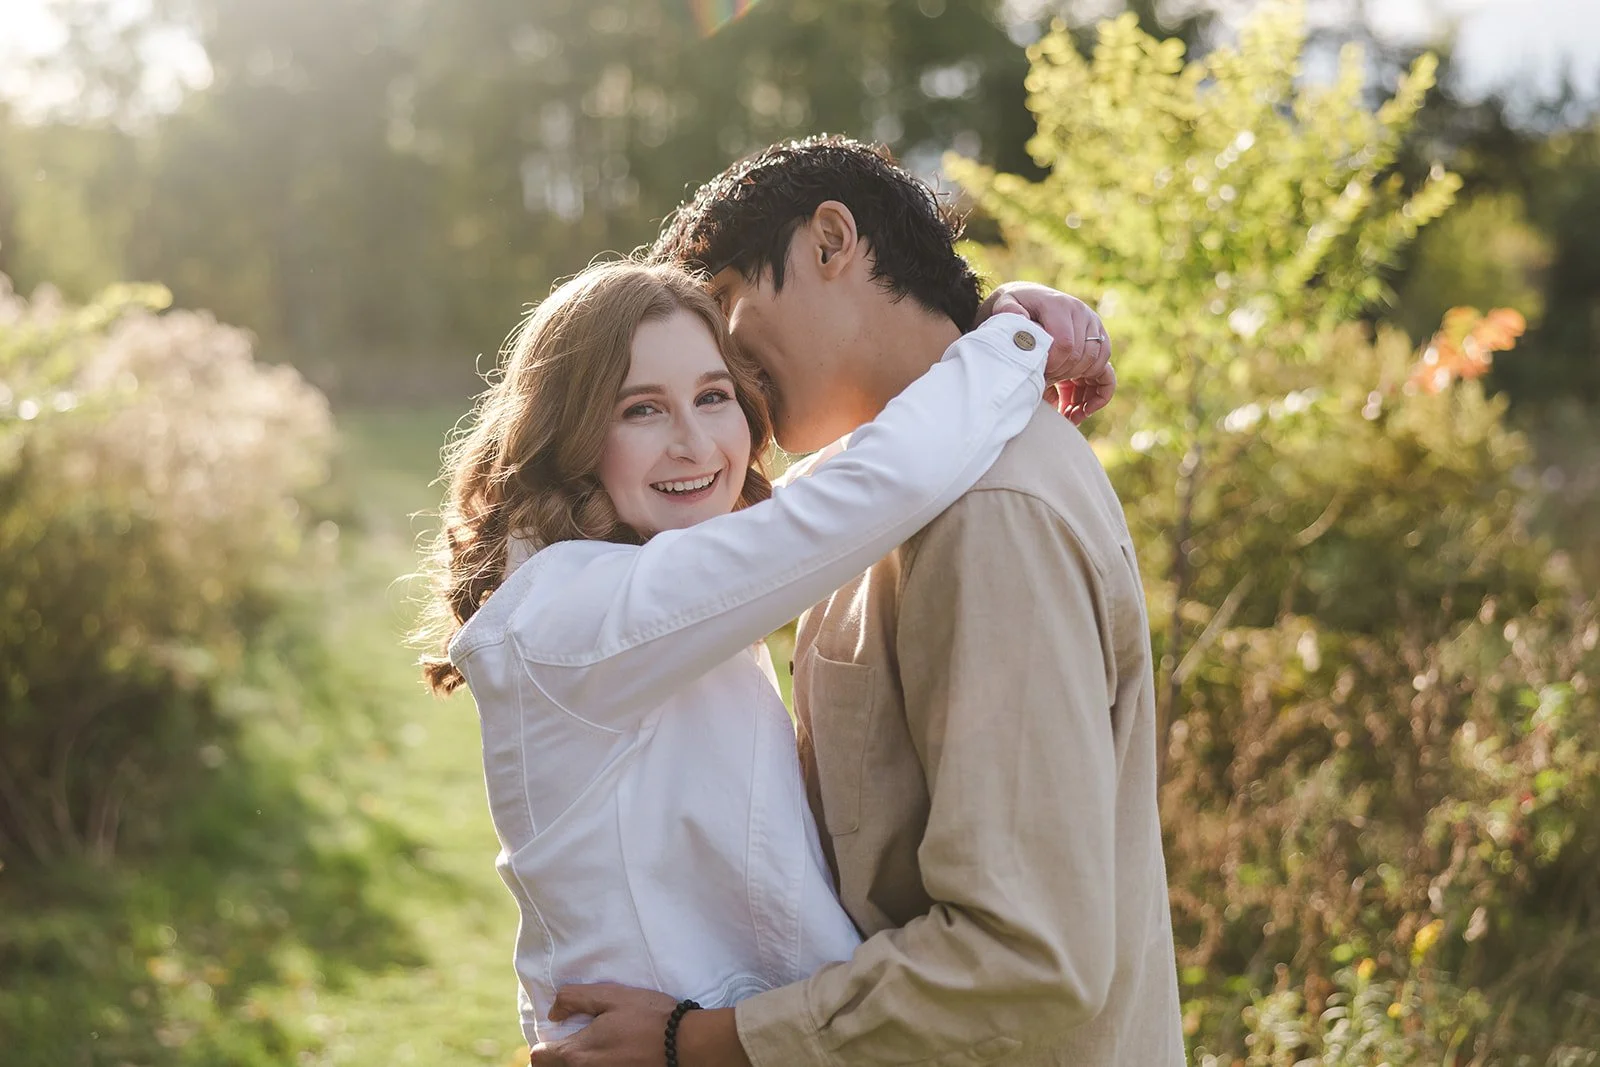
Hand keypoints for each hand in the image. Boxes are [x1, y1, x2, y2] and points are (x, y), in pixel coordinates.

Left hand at [528, 983, 675, 1066]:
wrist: (686, 1045)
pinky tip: (613, 1056)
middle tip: (576, 1042)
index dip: (545, 1043)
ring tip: (598, 1048)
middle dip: (557, 1058)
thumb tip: (554, 1012)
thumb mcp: (612, 996)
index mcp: (578, 1053)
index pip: (539, 1057)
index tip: (559, 1034)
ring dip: (577, 1063)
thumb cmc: (650, 1017)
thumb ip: (575, 999)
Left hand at [976, 281, 1114, 424]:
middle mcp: (1082, 314)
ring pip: (1097, 366)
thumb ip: (1009, 311)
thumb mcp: (1006, 306)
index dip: (1053, 366)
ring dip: (1081, 392)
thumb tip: (1019, 320)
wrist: (1028, 304)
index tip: (1038, 376)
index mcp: (1059, 306)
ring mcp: (1094, 328)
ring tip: (1061, 410)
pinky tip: (1081, 411)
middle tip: (1044, 389)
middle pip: (1082, 356)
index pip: (1065, 344)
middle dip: (1063, 379)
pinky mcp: (1099, 345)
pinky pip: (1108, 374)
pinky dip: (1098, 395)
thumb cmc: (1014, 310)